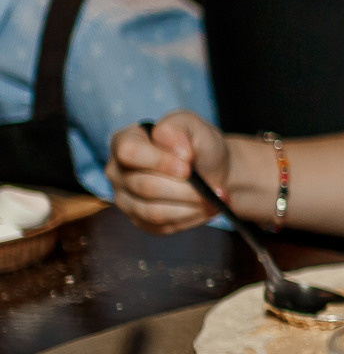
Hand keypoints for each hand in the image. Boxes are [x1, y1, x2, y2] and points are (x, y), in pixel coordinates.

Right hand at [105, 112, 228, 233]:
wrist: (208, 168)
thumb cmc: (196, 144)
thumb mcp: (193, 126)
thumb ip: (181, 131)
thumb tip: (180, 152)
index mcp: (125, 141)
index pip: (130, 152)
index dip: (158, 161)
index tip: (188, 168)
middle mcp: (118, 172)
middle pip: (145, 186)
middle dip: (184, 189)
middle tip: (213, 188)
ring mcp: (125, 199)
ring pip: (153, 211)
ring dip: (190, 207)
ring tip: (215, 199)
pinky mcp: (140, 220)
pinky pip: (161, 226)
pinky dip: (190, 218)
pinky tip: (207, 209)